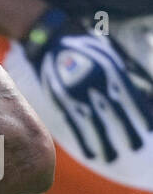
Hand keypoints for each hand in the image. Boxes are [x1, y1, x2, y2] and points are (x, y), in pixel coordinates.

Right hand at [24, 9, 152, 162]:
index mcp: (108, 71)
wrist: (49, 37)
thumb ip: (127, 71)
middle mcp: (94, 85)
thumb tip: (147, 90)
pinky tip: (89, 153)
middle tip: (134, 147)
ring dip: (103, 141)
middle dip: (124, 131)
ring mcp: (75, 95)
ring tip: (112, 156)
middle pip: (113, 113)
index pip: (128, 97)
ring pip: (92, 122)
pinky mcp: (60, 101)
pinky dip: (83, 139)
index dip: (139, 114)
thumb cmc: (84, 43)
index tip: (148, 129)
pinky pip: (73, 124)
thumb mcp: (109, 52)